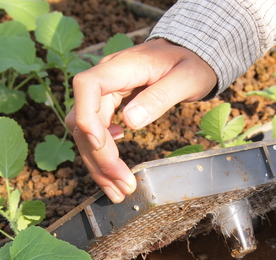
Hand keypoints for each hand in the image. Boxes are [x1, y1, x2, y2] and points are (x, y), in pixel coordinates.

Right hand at [66, 38, 217, 202]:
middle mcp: (107, 78)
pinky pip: (97, 132)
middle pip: (84, 118)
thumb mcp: (186, 78)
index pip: (87, 86)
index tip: (100, 145)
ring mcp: (106, 93)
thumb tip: (130, 122)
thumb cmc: (191, 62)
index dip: (87, 117)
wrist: (191, 53)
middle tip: (122, 186)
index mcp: (122, 66)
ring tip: (118, 191)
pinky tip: (117, 167)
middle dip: (99, 156)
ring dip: (98, 164)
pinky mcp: (110, 105)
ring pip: (86, 132)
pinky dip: (103, 155)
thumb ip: (160, 97)